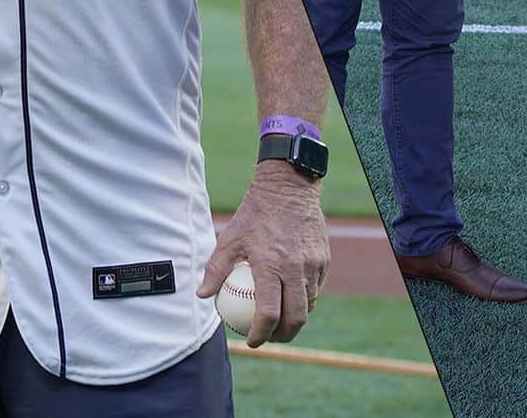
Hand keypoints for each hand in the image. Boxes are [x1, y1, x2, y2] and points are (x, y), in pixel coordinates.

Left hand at [197, 161, 328, 346]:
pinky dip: (306, 297)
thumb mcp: (230, 237)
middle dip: (283, 336)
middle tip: (270, 337)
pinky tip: (293, 296)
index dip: (260, 334)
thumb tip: (202, 294)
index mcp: (271, 264)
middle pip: (296, 318)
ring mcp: (313, 264)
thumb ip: (216, 268)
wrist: (288, 186)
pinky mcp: (324, 258)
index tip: (251, 340)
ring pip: (309, 304)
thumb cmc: (255, 212)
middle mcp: (296, 268)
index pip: (268, 313)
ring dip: (296, 317)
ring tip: (282, 320)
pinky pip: (317, 287)